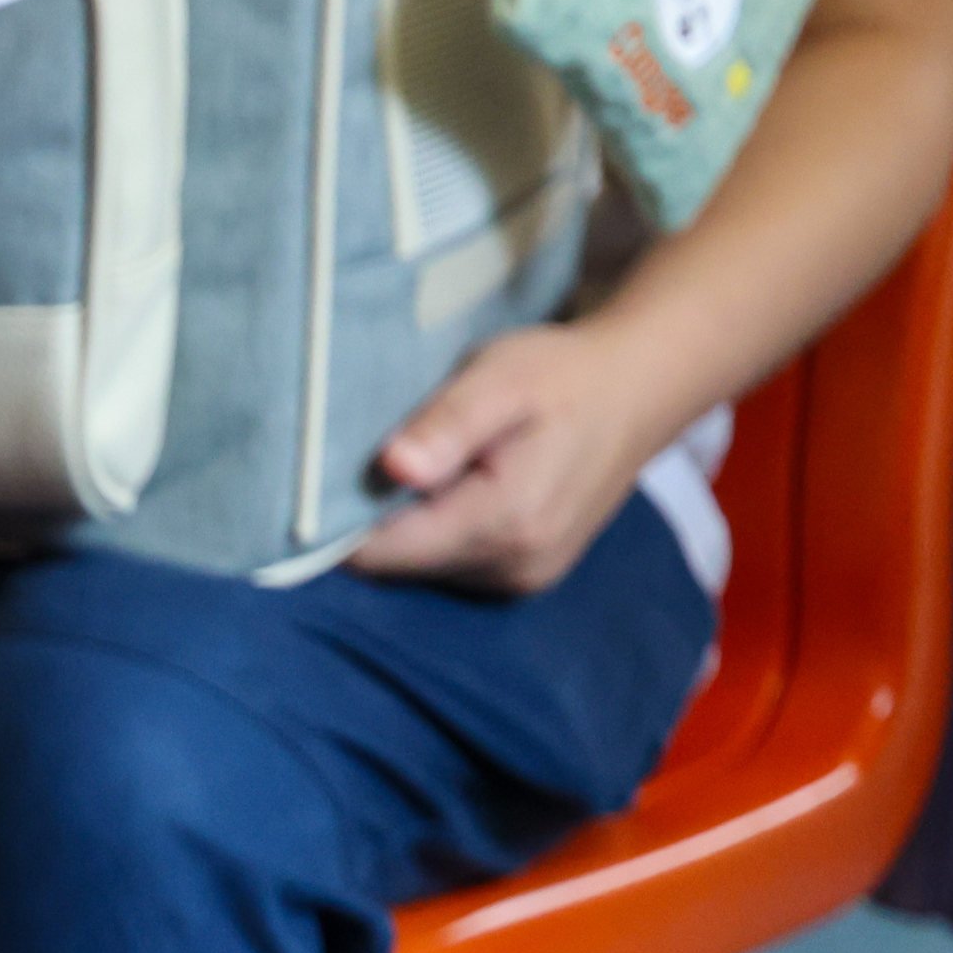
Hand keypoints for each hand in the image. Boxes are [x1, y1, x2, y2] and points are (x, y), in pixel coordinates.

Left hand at [350, 321, 669, 594]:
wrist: (638, 390)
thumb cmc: (562, 374)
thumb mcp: (499, 378)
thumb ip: (446, 425)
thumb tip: (391, 467)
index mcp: (504, 522)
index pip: (381, 552)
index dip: (334, 520)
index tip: (315, 476)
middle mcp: (513, 566)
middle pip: (395, 564)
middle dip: (367, 518)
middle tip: (368, 453)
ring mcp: (523, 578)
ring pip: (418, 566)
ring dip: (401, 524)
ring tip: (414, 461)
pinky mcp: (526, 574)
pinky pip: (449, 563)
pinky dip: (432, 529)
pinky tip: (442, 483)